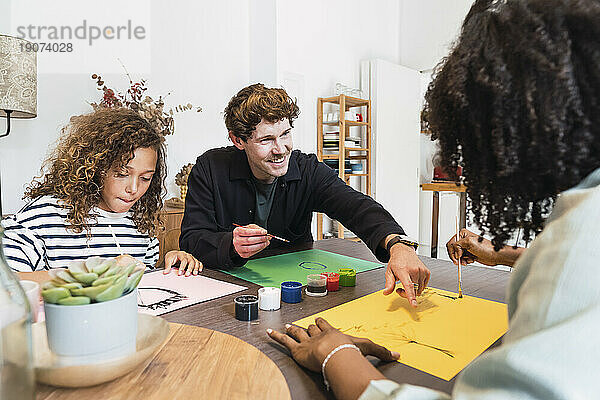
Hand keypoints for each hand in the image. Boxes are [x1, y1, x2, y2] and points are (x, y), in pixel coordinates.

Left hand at [163, 251, 202, 275]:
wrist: (174, 254)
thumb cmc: (172, 256)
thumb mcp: (168, 260)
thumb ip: (167, 266)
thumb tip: (165, 272)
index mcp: (181, 254)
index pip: (183, 260)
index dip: (182, 267)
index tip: (180, 273)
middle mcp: (187, 255)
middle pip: (191, 261)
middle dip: (190, 268)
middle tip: (187, 274)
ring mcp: (191, 257)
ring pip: (196, 262)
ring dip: (196, 268)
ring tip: (194, 274)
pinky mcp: (194, 260)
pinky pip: (199, 262)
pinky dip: (200, 266)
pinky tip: (199, 270)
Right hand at [232, 224, 270, 257]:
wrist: (241, 241)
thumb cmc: (246, 233)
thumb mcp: (250, 227)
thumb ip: (256, 228)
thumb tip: (264, 232)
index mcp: (237, 231)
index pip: (247, 232)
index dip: (257, 232)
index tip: (264, 231)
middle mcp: (236, 240)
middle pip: (249, 240)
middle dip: (260, 238)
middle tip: (267, 237)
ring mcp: (239, 248)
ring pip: (250, 248)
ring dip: (261, 245)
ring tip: (267, 242)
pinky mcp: (243, 254)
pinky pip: (252, 253)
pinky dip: (259, 249)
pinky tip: (263, 245)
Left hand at [267, 317, 398, 372]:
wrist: (335, 353)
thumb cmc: (349, 350)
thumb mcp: (368, 349)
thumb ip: (381, 352)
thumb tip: (398, 356)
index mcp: (333, 332)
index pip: (326, 325)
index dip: (322, 323)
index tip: (320, 320)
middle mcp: (319, 334)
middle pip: (312, 328)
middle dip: (308, 326)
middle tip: (305, 324)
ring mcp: (306, 341)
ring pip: (298, 333)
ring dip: (292, 329)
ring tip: (288, 326)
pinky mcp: (297, 350)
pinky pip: (284, 342)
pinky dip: (276, 337)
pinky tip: (268, 334)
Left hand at [383, 243, 429, 306]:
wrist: (404, 252)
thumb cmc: (396, 262)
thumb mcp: (389, 272)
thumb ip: (389, 283)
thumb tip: (386, 292)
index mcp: (403, 271)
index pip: (408, 286)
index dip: (411, 297)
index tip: (414, 305)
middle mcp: (414, 270)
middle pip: (414, 291)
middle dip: (406, 294)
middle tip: (399, 289)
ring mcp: (422, 271)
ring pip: (419, 290)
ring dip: (413, 291)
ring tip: (407, 283)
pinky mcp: (427, 272)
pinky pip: (424, 286)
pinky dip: (418, 287)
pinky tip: (413, 280)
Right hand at [446, 229, 523, 266]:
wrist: (494, 256)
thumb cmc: (486, 248)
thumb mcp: (469, 243)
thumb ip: (458, 244)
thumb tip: (455, 252)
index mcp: (463, 234)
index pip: (451, 243)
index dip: (452, 251)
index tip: (456, 256)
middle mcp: (463, 240)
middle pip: (452, 250)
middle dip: (456, 256)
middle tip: (460, 260)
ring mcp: (466, 247)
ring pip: (457, 255)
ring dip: (461, 260)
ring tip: (467, 260)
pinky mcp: (468, 254)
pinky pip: (462, 259)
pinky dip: (465, 261)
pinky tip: (470, 260)